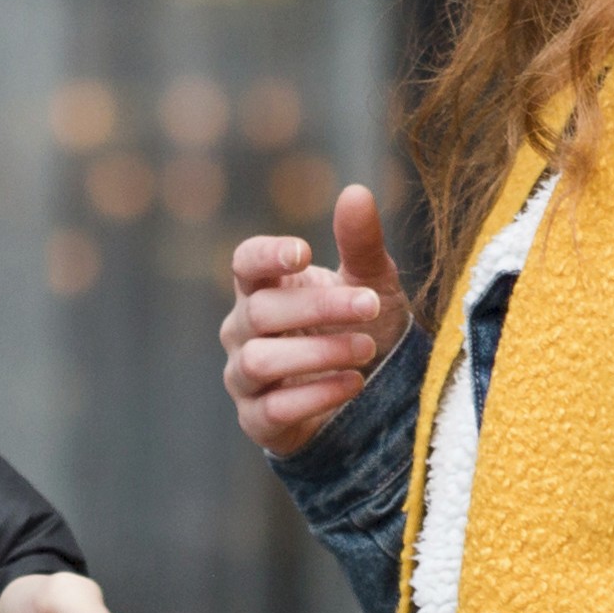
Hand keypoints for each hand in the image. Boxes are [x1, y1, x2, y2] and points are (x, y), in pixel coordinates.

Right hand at [222, 184, 411, 457]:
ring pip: (259, 360)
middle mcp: (243, 329)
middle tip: (368, 305)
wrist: (370, 398)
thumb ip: (361, 243)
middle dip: (317, 308)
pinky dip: (315, 395)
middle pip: (260, 311)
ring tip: (365, 349)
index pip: (245, 263)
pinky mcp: (257, 420)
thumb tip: (356, 192)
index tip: (304, 252)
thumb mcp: (370, 283)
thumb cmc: (359, 327)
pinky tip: (354, 384)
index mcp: (264, 288)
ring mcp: (245, 376)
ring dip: (316, 353)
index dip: (266, 255)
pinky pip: (272, 408)